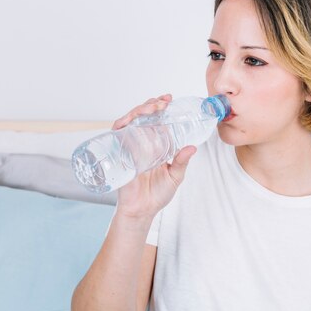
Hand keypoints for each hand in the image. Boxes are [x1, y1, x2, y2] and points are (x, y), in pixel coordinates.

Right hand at [113, 94, 196, 220]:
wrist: (142, 210)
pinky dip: (121, 124)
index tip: (169, 100)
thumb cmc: (158, 194)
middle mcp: (141, 142)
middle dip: (151, 105)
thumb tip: (193, 147)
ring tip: (152, 108)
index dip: (160, 107)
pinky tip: (130, 120)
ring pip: (129, 121)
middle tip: (163, 103)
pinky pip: (116, 135)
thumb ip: (182, 161)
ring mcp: (129, 146)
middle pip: (142, 116)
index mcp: (155, 144)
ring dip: (139, 110)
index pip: (156, 119)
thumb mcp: (175, 175)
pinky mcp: (118, 154)